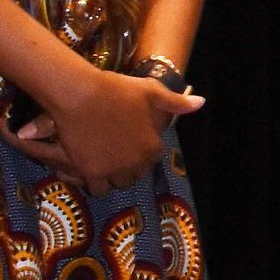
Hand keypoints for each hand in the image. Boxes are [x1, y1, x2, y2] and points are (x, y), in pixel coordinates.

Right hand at [43, 67, 202, 196]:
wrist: (79, 94)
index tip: (132, 140)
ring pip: (119, 183)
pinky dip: (97, 183)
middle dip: (130, 165)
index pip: (153, 158)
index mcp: (153, 146)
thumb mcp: (151, 91)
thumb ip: (176, 102)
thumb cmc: (116, 90)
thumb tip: (200, 103)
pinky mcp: (93, 174)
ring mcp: (114, 170)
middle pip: (137, 174)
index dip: (142, 149)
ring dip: (115, 176)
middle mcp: (137, 163)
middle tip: (117, 150)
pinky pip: (99, 190)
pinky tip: (92, 170)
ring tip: (105, 161)